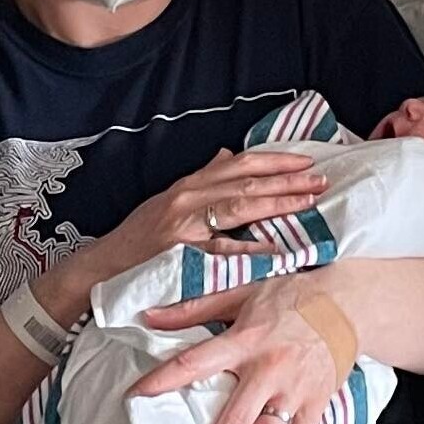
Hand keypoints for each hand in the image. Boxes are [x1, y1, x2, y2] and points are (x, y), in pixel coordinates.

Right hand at [66, 148, 327, 300]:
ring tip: (309, 200)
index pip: (238, 164)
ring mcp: (184, 224)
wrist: (102, 269)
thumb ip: (201, 179)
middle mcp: (187, 198)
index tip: (305, 160)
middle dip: (286, 178)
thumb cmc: (138, 240)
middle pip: (245, 180)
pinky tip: (277, 249)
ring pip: (239, 205)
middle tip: (320, 178)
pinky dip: (251, 248)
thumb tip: (227, 154)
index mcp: (188, 186)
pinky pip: (223, 250)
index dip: (274, 160)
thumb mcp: (168, 201)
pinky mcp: (181, 253)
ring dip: (278, 201)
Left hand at [133, 272, 349, 423]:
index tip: (136, 397)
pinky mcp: (317, 403)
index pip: (196, 362)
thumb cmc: (289, 295)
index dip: (164, 379)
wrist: (347, 302)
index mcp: (245, 340)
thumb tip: (149, 316)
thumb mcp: (240, 292)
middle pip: (235, 420)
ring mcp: (296, 390)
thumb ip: (194, 309)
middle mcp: (270, 369)